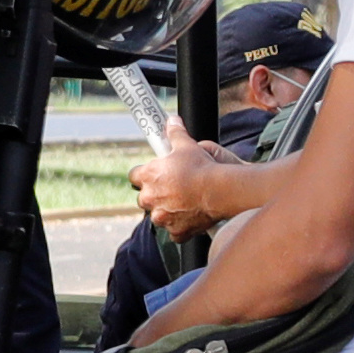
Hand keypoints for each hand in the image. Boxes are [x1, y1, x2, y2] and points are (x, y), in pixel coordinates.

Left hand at [131, 132, 250, 238]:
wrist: (219, 190)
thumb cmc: (201, 167)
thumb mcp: (186, 145)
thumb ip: (175, 133)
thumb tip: (171, 120)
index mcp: (148, 177)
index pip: (134, 176)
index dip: (144, 174)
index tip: (154, 174)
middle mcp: (150, 199)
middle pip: (145, 198)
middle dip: (156, 194)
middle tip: (173, 188)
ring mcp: (162, 218)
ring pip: (159, 216)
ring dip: (168, 211)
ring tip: (185, 202)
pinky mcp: (176, 232)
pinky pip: (174, 231)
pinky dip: (181, 226)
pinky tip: (191, 217)